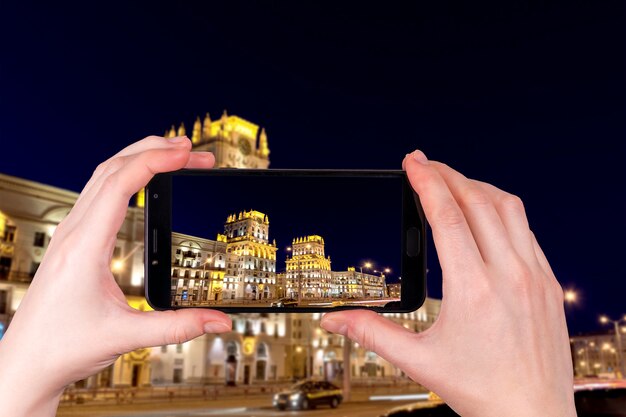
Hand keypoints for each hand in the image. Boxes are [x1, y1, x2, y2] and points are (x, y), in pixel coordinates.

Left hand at [0, 136, 231, 416]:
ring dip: (139, 158)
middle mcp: (74, 232)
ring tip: (174, 156)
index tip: (187, 152)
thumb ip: (178, 326)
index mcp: (84, 245)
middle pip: (112, 168)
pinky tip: (143, 181)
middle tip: (193, 150)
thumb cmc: (62, 346)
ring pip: (103, 176)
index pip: (121, 184)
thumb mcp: (126, 335)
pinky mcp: (74, 241)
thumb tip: (218, 321)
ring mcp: (71, 234)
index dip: (156, 160)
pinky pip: (99, 192)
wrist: (26, 361)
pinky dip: (126, 176)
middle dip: (154, 150)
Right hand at [321, 150, 575, 416]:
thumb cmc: (482, 391)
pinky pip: (527, 230)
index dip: (426, 182)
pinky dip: (503, 210)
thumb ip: (372, 334)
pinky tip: (487, 214)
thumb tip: (333, 321)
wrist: (534, 416)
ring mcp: (535, 276)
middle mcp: (509, 274)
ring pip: (509, 208)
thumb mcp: (419, 362)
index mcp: (474, 289)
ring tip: (454, 181)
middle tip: (425, 163)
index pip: (447, 216)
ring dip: (478, 186)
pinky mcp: (549, 283)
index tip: (412, 161)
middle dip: (447, 174)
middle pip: (477, 201)